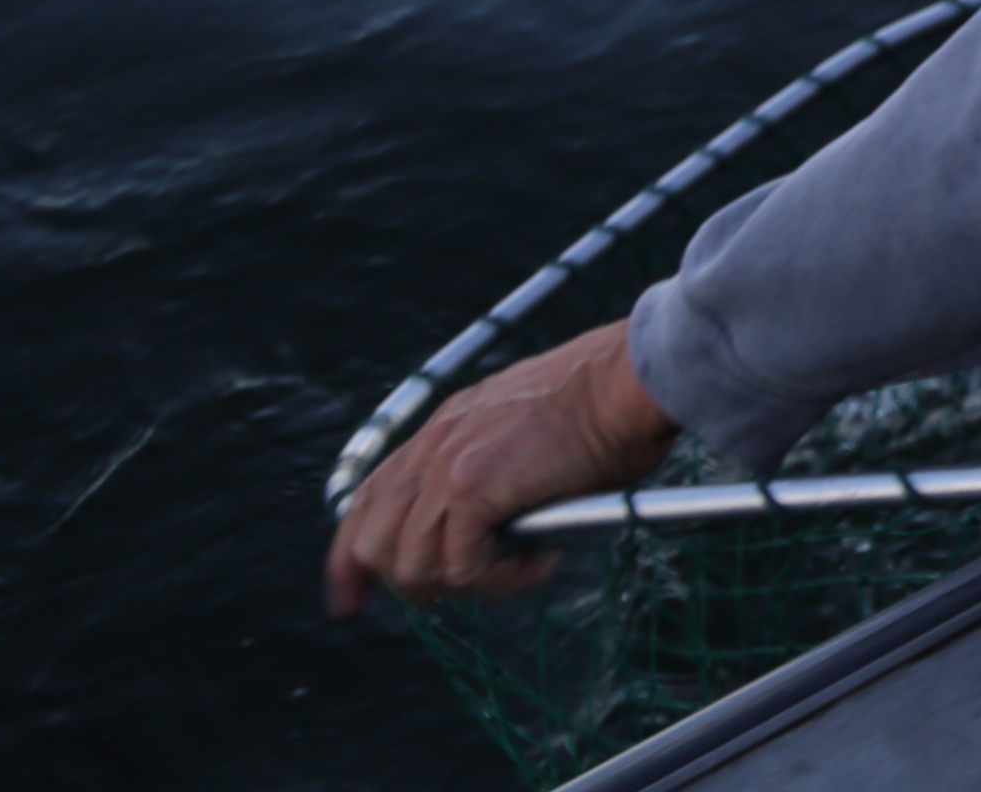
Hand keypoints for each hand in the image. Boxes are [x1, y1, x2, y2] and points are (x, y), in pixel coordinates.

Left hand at [325, 319, 675, 613]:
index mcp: (444, 428)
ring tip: (521, 567)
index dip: (349, 560)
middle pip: (372, 544)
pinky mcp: (474, 487)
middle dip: (414, 583)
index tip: (347, 601)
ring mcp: (448, 465)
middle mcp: (434, 445)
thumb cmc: (610, 404)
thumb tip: (498, 528)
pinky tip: (543, 561)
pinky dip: (503, 581)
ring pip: (412, 566)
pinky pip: (463, 568)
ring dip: (468, 584)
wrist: (633, 378)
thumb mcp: (531, 432)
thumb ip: (496, 471)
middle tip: (480, 581)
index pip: (367, 501)